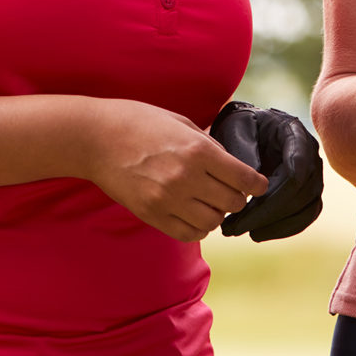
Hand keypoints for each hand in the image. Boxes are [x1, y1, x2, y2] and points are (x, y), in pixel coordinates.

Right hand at [91, 101, 268, 241]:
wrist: (96, 138)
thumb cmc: (139, 122)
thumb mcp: (181, 123)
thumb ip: (208, 144)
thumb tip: (232, 162)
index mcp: (197, 150)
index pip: (243, 178)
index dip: (257, 184)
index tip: (260, 185)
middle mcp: (186, 177)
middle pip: (232, 203)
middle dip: (237, 198)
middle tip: (232, 191)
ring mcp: (167, 199)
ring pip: (213, 222)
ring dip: (217, 214)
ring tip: (210, 203)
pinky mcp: (151, 215)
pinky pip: (188, 234)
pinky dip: (198, 228)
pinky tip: (194, 215)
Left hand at [210, 102, 323, 240]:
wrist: (250, 126)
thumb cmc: (241, 126)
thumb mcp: (236, 129)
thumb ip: (243, 151)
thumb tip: (253, 188)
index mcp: (295, 134)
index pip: (295, 171)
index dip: (271, 197)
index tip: (241, 213)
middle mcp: (311, 154)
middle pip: (301, 194)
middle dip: (268, 215)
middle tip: (234, 228)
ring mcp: (314, 174)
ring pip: (306, 209)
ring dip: (277, 226)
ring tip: (245, 232)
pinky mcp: (310, 191)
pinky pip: (306, 215)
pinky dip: (285, 228)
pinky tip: (259, 232)